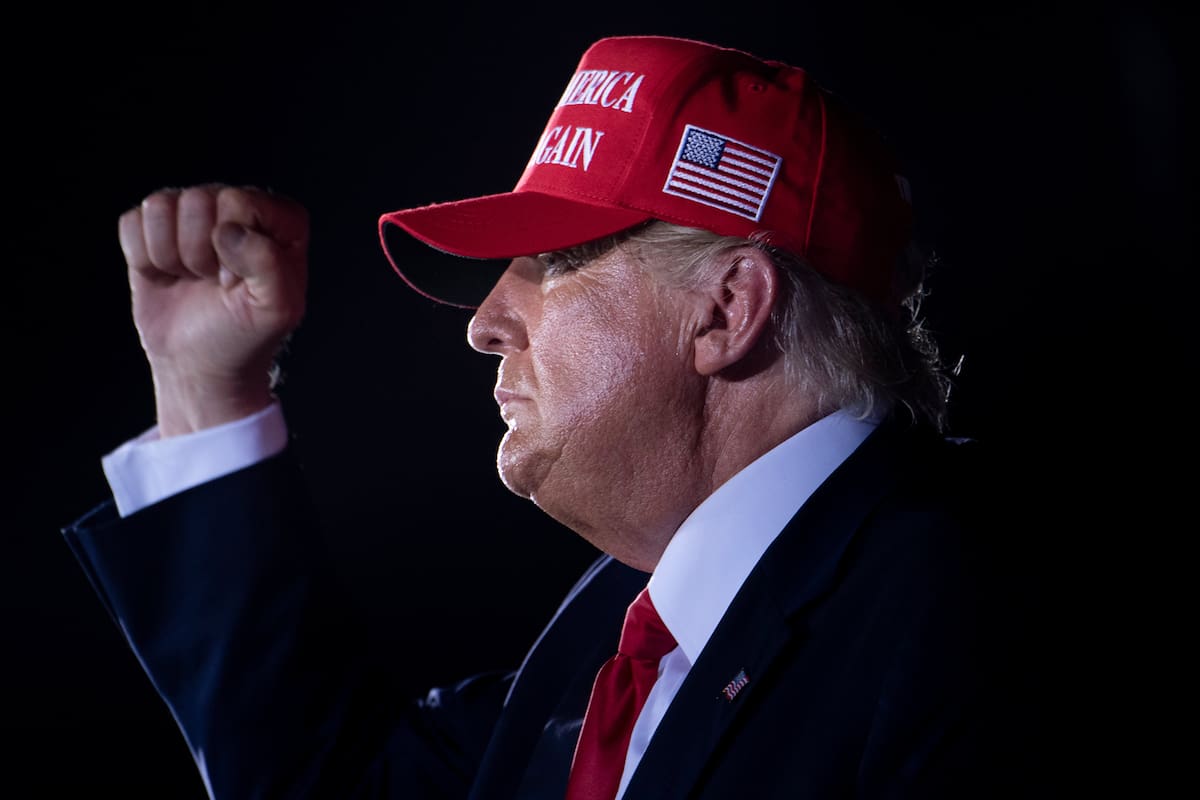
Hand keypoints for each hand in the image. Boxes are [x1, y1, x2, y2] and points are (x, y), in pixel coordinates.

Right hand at [118, 184, 308, 436]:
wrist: (201, 364)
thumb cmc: (245, 335)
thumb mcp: (276, 309)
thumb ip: (269, 265)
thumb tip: (228, 231)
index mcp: (280, 219)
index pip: (239, 200)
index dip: (234, 247)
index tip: (240, 280)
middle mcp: (237, 207)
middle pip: (197, 200)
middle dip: (199, 252)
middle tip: (215, 282)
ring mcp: (194, 214)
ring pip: (160, 205)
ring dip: (170, 255)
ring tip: (193, 278)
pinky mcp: (154, 228)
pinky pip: (131, 222)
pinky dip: (143, 258)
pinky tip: (168, 276)